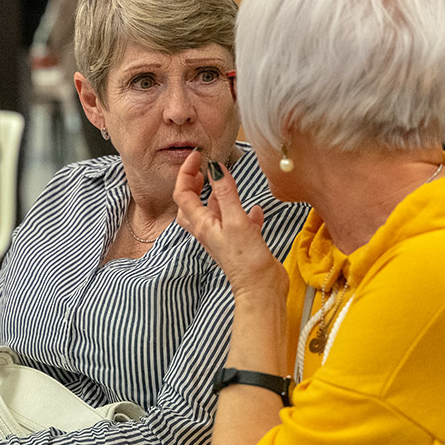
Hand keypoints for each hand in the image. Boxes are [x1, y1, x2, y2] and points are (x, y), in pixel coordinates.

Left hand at [173, 150, 286, 303]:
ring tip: (226, 182)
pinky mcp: (241, 244)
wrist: (262, 289)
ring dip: (218, 196)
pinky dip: (244, 213)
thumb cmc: (246, 260)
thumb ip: (226, 193)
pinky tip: (256, 210)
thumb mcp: (236, 220)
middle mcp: (209, 231)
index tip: (197, 155)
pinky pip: (238, 224)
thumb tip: (216, 168)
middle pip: (191, 205)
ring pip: (214, 213)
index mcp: (202, 225)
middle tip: (202, 168)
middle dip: (194, 184)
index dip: (186, 172)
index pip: (183, 194)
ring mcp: (224, 238)